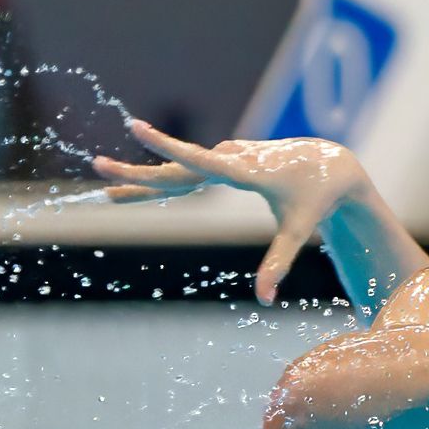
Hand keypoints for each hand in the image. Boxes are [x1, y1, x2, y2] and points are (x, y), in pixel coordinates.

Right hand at [93, 120, 370, 304]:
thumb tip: (265, 301)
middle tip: (97, 165)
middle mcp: (230, 157)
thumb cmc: (315, 199)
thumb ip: (278, 264)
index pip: (199, 159)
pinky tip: (136, 185)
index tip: (137, 127)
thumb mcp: (297, 232)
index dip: (167, 145)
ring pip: (177, 170)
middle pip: (175, 167)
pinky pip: (188, 169)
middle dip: (136, 170)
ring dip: (142, 178)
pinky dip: (161, 178)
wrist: (331, 165)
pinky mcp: (225, 159)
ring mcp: (226, 156)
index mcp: (244, 170)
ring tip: (107, 187)